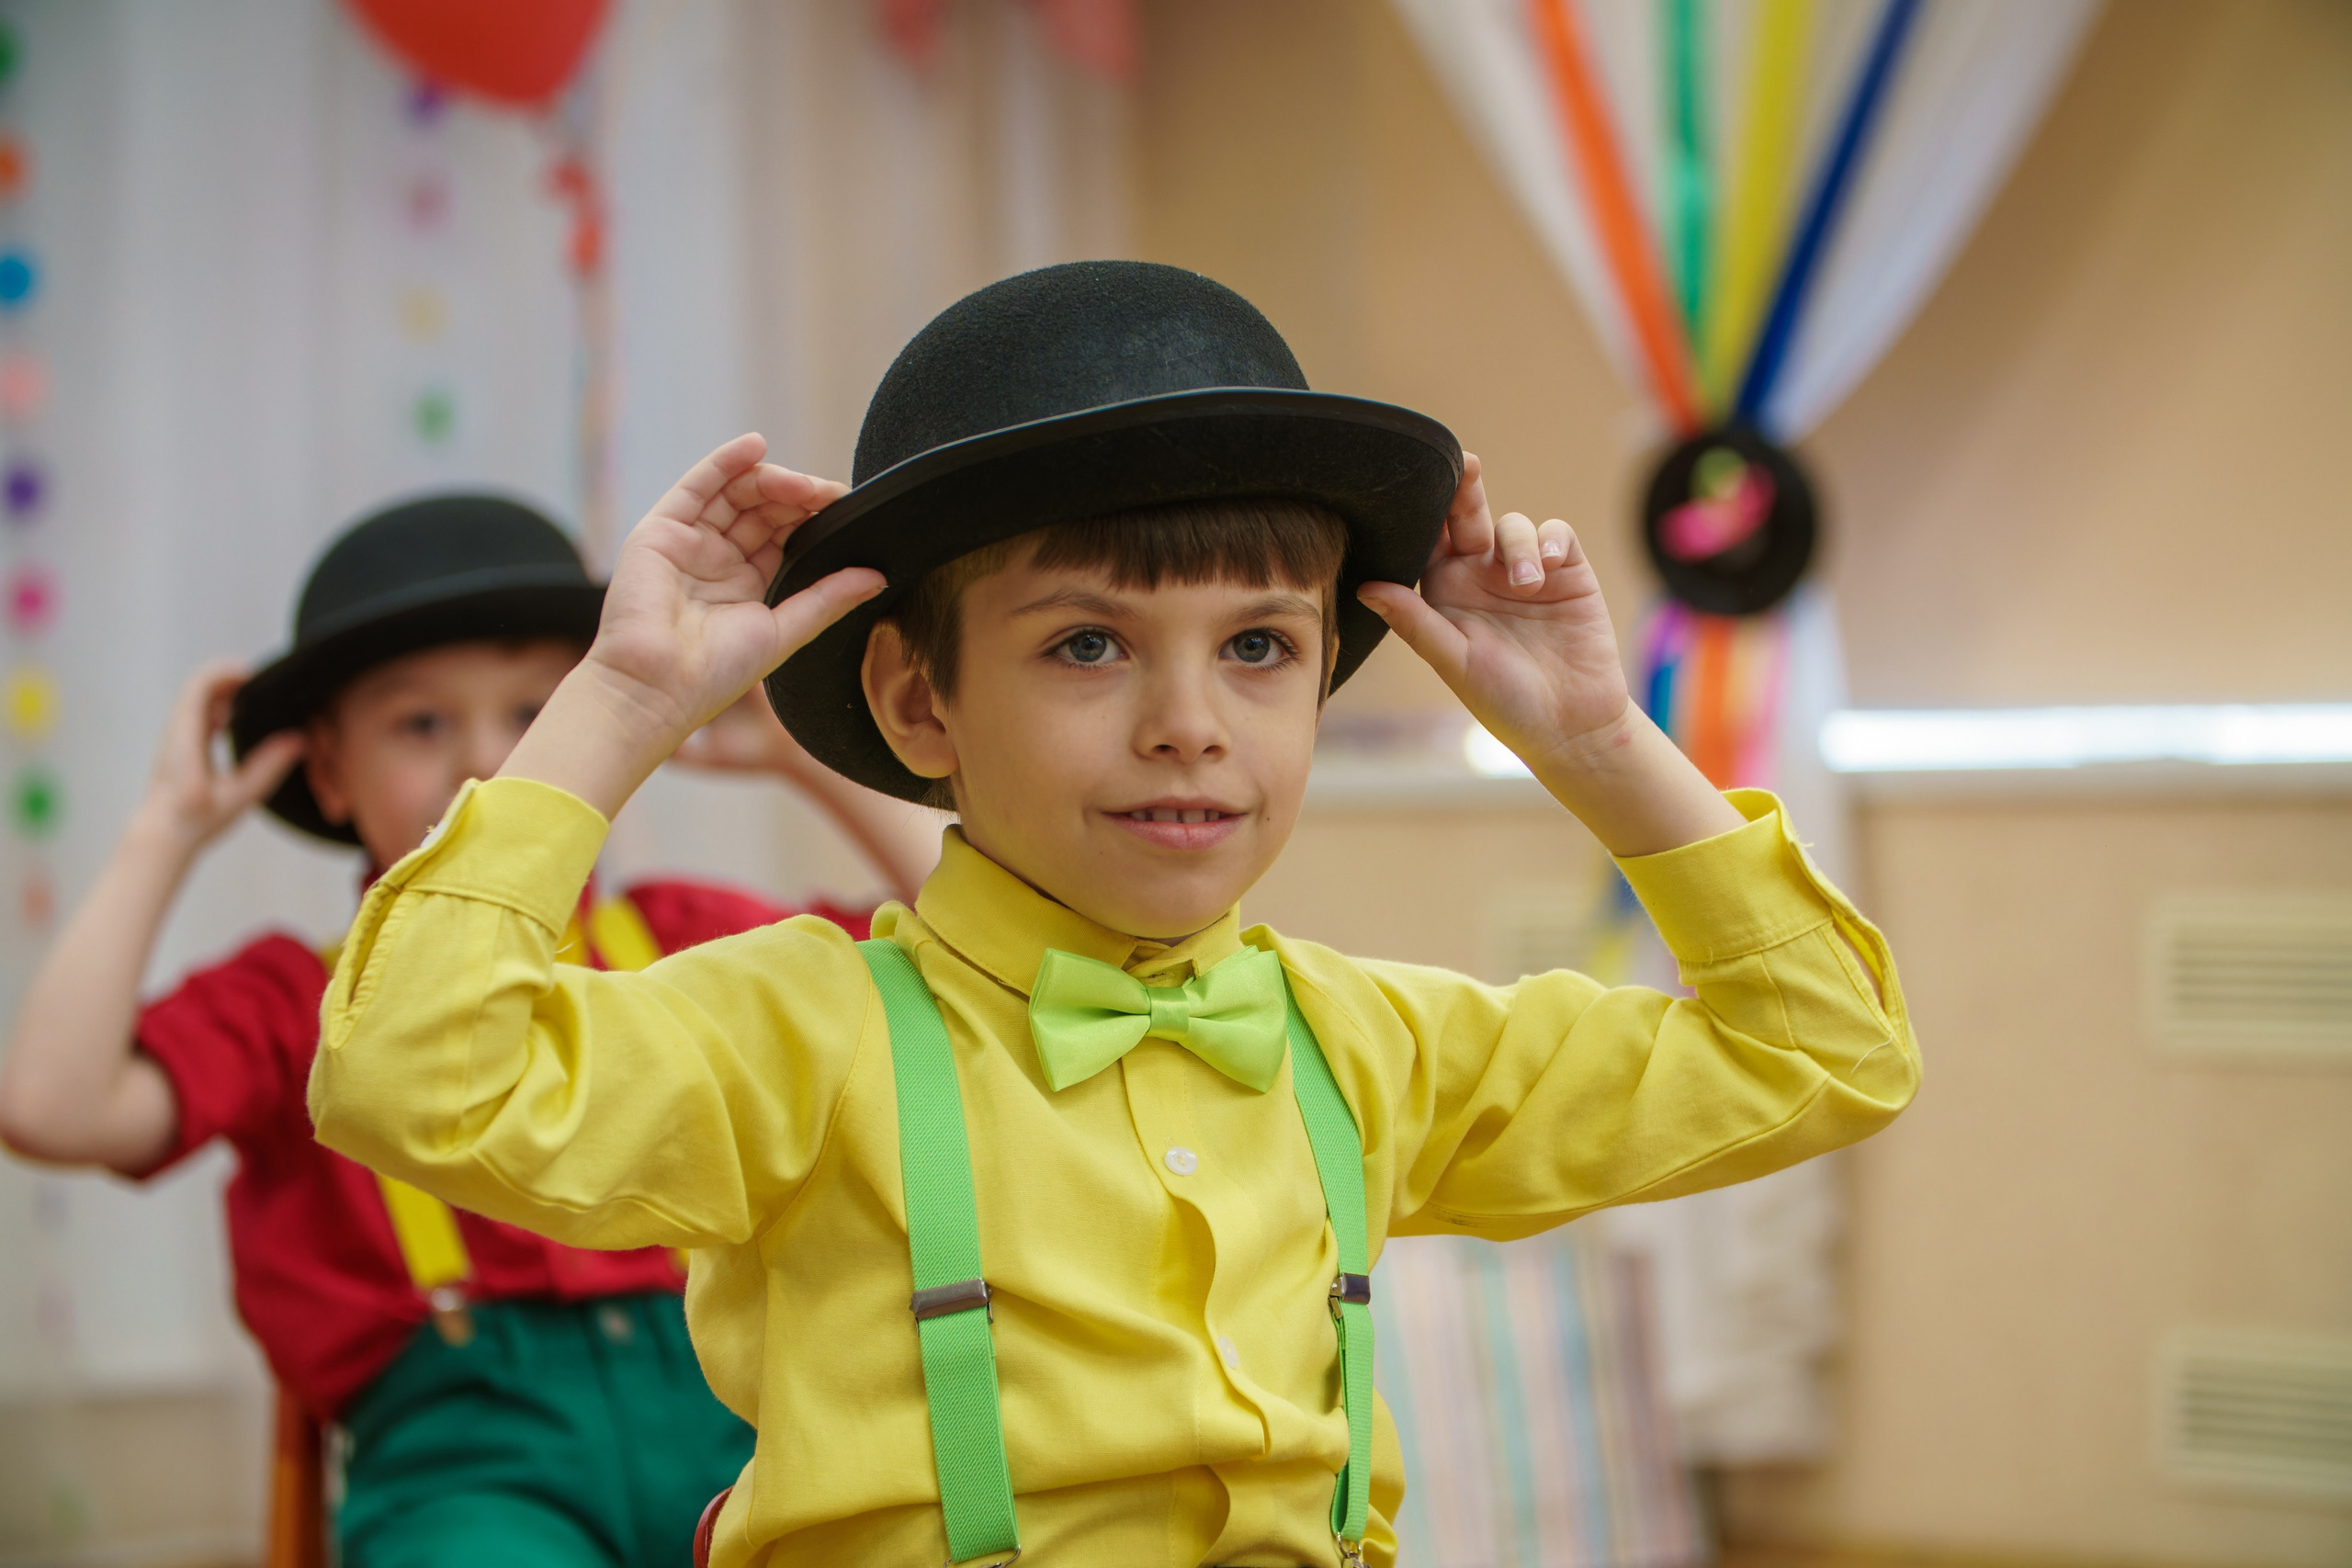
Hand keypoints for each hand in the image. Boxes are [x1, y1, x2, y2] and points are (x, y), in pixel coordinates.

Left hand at [136, 661, 305, 856]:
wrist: (162, 835)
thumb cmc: (195, 820)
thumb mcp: (239, 796)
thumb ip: (269, 767)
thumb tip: (299, 740)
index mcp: (185, 737)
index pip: (199, 686)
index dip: (227, 672)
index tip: (257, 675)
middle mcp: (175, 730)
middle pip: (199, 685)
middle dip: (232, 678)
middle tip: (265, 684)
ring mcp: (174, 735)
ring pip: (197, 697)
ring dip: (225, 691)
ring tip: (256, 699)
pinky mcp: (178, 743)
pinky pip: (196, 710)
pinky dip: (218, 705)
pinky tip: (236, 720)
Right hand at [502, 435, 882, 818]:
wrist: (656, 688)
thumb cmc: (715, 674)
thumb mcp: (783, 631)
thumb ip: (827, 599)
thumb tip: (878, 576)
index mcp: (748, 585)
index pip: (786, 536)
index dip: (814, 519)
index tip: (848, 510)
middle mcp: (718, 560)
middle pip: (763, 510)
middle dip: (798, 497)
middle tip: (830, 495)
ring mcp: (689, 543)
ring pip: (736, 493)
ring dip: (771, 479)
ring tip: (803, 484)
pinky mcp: (661, 531)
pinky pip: (697, 486)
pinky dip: (725, 462)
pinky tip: (756, 445)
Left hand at [1358, 453, 1631, 773]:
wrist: (1572, 726)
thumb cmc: (1504, 701)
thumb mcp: (1454, 661)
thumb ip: (1415, 622)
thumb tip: (1365, 587)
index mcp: (1444, 592)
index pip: (1427, 541)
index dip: (1421, 511)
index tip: (1413, 484)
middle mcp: (1480, 576)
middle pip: (1466, 517)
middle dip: (1464, 489)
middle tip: (1465, 465)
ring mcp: (1525, 571)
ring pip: (1513, 526)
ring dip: (1518, 544)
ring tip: (1527, 582)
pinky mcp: (1568, 572)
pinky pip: (1556, 534)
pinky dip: (1551, 541)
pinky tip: (1549, 566)